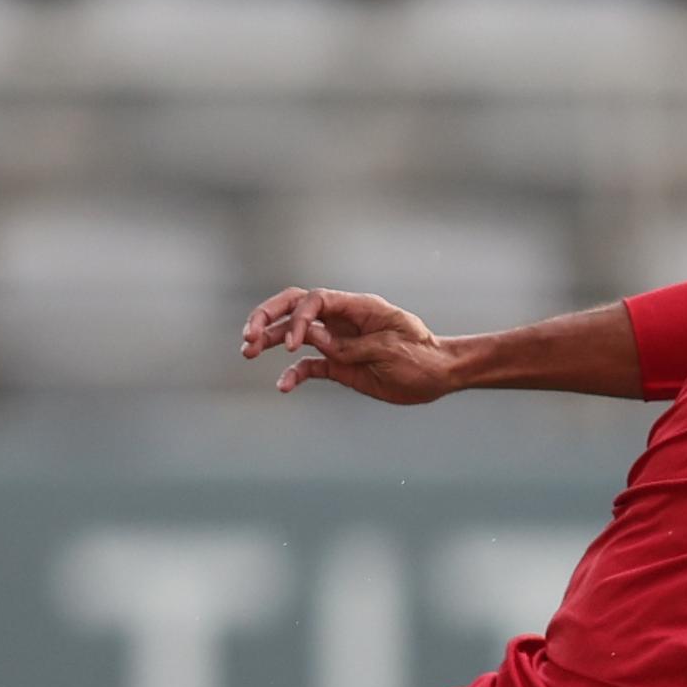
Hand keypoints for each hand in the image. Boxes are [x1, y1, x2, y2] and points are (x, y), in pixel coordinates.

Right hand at [238, 287, 460, 402]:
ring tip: (247, 352)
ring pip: (296, 334)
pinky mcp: (340, 365)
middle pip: (296, 307)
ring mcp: (339, 341)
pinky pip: (309, 366)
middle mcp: (343, 320)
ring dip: (270, 340)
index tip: (294, 345)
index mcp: (358, 307)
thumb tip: (311, 339)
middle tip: (248, 335)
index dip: (298, 318)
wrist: (439, 375)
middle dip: (268, 317)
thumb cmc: (421, 356)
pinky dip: (293, 374)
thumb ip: (349, 345)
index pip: (315, 300)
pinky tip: (282, 386)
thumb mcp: (389, 350)